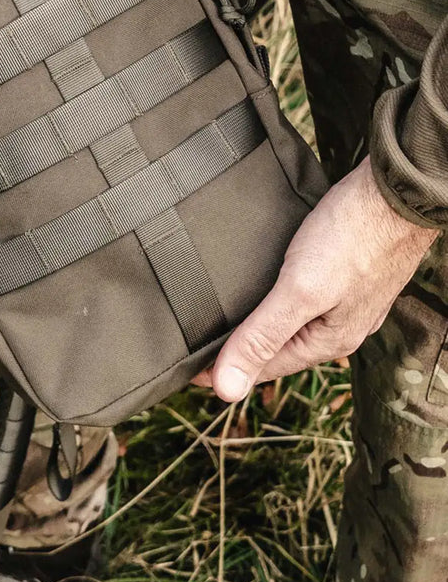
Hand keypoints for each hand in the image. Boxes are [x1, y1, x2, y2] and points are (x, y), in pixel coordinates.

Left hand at [194, 157, 438, 401]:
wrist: (396, 191)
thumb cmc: (352, 236)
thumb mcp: (300, 291)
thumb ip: (263, 337)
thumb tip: (227, 390)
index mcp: (328, 341)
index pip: (264, 368)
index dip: (222, 369)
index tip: (184, 368)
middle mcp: (339, 328)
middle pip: (277, 348)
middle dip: (240, 350)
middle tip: (195, 346)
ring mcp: (345, 301)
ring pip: (291, 324)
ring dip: (258, 325)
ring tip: (220, 321)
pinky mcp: (344, 274)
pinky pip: (301, 300)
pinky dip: (275, 301)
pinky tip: (262, 290)